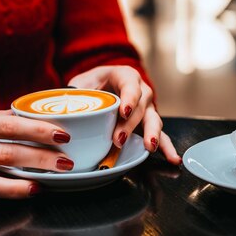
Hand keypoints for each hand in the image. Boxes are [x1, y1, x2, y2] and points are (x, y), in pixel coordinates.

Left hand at [67, 65, 181, 164]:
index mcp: (125, 76)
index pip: (130, 86)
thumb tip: (62, 107)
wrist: (100, 87)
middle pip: (142, 107)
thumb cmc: (91, 84)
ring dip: (151, 134)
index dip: (129, 98)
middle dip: (131, 124)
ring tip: (149, 146)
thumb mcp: (81, 83)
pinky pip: (161, 135)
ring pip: (154, 120)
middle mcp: (141, 91)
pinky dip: (166, 147)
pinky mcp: (149, 124)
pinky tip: (173, 159)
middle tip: (119, 138)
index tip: (122, 111)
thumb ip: (75, 93)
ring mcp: (147, 108)